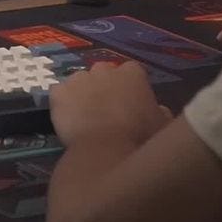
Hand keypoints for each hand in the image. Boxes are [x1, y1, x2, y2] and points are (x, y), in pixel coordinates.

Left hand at [49, 62, 172, 149]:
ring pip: (80, 82)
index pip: (133, 73)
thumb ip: (160, 113)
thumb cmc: (139, 139)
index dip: (131, 88)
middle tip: (109, 111)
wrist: (105, 151)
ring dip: (83, 94)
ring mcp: (79, 78)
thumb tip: (160, 110)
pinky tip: (68, 121)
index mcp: (132, 74)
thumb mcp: (162, 127)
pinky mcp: (58, 92)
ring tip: (86, 118)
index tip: (132, 104)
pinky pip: (60, 95)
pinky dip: (63, 105)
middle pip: (104, 74)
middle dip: (106, 88)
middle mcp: (104, 69)